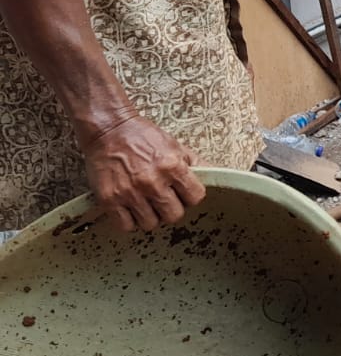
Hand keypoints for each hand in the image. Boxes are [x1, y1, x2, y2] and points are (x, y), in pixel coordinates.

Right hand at [78, 112, 205, 232]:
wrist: (109, 130)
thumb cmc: (143, 136)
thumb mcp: (176, 145)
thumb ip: (196, 163)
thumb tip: (217, 174)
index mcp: (173, 166)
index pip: (196, 197)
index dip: (191, 197)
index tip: (184, 193)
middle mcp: (152, 181)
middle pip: (174, 215)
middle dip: (172, 209)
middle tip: (165, 200)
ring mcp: (130, 192)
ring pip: (150, 224)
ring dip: (150, 216)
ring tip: (146, 203)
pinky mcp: (109, 199)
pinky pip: (126, 226)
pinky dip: (129, 221)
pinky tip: (131, 208)